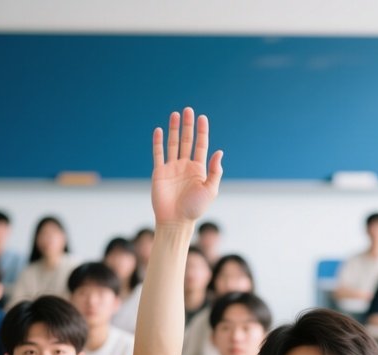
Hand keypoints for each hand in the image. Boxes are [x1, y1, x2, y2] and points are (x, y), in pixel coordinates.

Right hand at [151, 107, 222, 224]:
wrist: (176, 221)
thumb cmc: (195, 208)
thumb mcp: (210, 190)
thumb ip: (215, 171)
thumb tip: (219, 152)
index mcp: (199, 170)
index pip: (201, 145)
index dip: (202, 131)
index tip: (202, 118)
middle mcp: (185, 166)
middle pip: (187, 141)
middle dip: (188, 126)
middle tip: (188, 110)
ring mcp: (172, 168)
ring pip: (173, 144)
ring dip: (174, 129)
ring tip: (175, 114)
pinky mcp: (159, 172)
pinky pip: (158, 154)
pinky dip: (158, 142)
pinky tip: (159, 130)